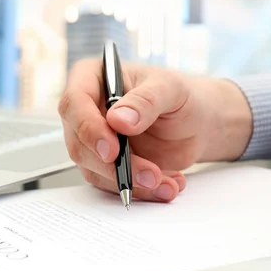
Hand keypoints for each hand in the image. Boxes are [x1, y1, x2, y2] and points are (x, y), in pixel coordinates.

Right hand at [58, 60, 252, 201]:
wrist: (196, 124)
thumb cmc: (180, 96)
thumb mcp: (170, 89)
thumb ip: (146, 102)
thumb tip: (118, 120)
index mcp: (91, 79)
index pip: (74, 103)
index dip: (88, 129)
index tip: (112, 150)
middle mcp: (86, 111)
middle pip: (80, 144)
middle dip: (114, 167)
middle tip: (149, 175)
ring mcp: (94, 142)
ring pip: (95, 170)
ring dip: (130, 182)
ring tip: (166, 183)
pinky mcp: (107, 167)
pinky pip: (113, 185)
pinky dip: (141, 191)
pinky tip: (167, 185)